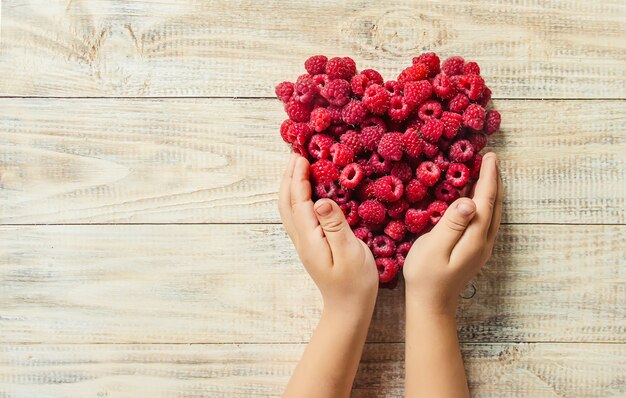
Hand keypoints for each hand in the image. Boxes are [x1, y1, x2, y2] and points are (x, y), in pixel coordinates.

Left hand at [278, 154, 378, 314]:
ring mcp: (304, 243)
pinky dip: (296, 197)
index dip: (298, 178)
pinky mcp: (310, 245)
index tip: (300, 157)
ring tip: (296, 167)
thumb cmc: (355, 283)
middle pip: (286, 203)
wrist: (348, 309)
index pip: (298, 202)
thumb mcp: (350, 253)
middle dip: (288, 177)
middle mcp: (301, 239)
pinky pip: (296, 215)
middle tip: (295, 154)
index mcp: (310, 238)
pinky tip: (306, 192)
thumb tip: (321, 201)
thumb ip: (335, 226)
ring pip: (288, 209)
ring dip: (289, 186)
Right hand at [403, 152, 502, 314]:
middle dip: (494, 180)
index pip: (486, 201)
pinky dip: (484, 202)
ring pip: (493, 212)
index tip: (490, 157)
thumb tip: (469, 201)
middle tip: (490, 159)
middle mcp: (484, 241)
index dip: (489, 177)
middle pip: (495, 205)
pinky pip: (485, 219)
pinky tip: (475, 197)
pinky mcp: (475, 250)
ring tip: (485, 172)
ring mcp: (481, 247)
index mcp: (476, 238)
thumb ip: (451, 224)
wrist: (431, 304)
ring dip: (491, 190)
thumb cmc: (426, 276)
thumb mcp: (434, 248)